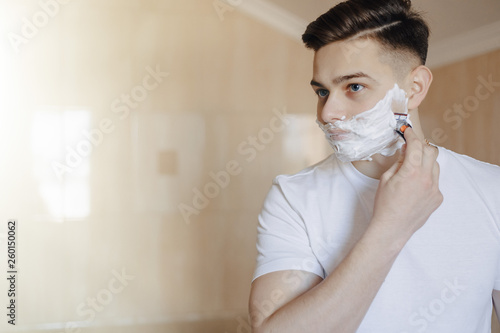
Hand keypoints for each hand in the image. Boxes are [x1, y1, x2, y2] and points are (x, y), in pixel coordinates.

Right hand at [371, 128, 442, 242]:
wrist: (392, 228)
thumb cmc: (384, 205)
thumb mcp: (386, 179)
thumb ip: (398, 162)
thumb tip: (405, 152)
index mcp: (412, 172)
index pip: (416, 145)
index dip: (411, 135)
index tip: (407, 131)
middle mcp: (427, 179)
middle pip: (431, 151)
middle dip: (420, 146)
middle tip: (410, 147)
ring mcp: (434, 189)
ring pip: (435, 166)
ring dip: (425, 161)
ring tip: (412, 167)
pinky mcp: (437, 198)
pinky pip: (435, 181)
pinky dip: (426, 177)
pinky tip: (414, 186)